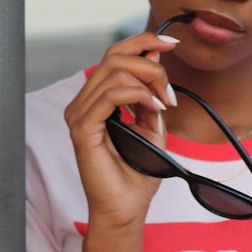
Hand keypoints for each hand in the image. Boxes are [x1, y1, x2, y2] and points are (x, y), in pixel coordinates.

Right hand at [64, 30, 179, 230]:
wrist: (126, 209)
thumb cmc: (136, 173)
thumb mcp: (152, 125)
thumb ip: (151, 93)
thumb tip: (155, 56)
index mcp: (97, 99)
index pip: (114, 55)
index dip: (143, 42)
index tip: (172, 44)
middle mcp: (83, 102)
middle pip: (114, 56)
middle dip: (150, 64)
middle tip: (169, 91)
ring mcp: (79, 114)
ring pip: (114, 71)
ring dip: (149, 82)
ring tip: (164, 104)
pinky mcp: (82, 129)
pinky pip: (110, 94)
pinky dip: (137, 95)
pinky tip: (154, 108)